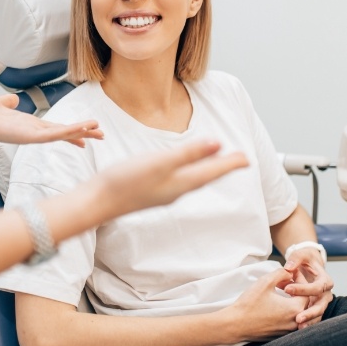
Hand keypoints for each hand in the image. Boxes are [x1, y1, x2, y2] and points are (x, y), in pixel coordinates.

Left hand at [0, 94, 103, 146]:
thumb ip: (8, 102)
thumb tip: (12, 99)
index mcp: (28, 125)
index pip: (55, 128)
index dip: (71, 129)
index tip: (87, 132)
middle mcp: (32, 132)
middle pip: (64, 133)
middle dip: (83, 133)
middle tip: (102, 135)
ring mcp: (32, 136)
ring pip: (62, 134)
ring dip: (80, 132)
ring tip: (98, 131)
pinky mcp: (29, 137)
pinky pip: (53, 135)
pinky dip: (68, 132)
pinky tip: (81, 129)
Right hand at [98, 141, 247, 219]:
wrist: (98, 202)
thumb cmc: (126, 181)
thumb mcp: (160, 162)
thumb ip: (189, 153)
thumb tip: (218, 144)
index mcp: (182, 183)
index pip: (213, 171)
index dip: (231, 164)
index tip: (248, 159)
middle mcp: (176, 190)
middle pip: (206, 177)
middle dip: (223, 167)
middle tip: (239, 160)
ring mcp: (163, 193)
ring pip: (193, 180)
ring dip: (207, 170)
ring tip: (216, 163)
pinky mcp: (151, 191)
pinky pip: (180, 181)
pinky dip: (190, 172)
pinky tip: (183, 170)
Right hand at [228, 268, 308, 341]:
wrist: (236, 324)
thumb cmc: (250, 303)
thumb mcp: (265, 282)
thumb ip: (281, 273)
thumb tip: (290, 272)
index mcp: (295, 309)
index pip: (307, 291)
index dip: (300, 280)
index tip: (291, 273)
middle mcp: (295, 322)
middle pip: (304, 302)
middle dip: (297, 290)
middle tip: (286, 281)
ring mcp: (288, 331)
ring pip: (298, 312)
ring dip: (293, 300)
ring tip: (281, 291)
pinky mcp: (281, 335)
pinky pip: (291, 321)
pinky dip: (288, 311)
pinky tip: (276, 304)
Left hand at [282, 249, 333, 328]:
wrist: (309, 265)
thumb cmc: (304, 260)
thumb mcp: (301, 255)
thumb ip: (295, 259)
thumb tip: (288, 268)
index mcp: (325, 280)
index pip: (316, 287)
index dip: (302, 289)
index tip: (286, 289)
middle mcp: (326, 293)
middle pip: (321, 305)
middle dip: (310, 313)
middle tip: (297, 318)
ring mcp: (322, 302)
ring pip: (318, 314)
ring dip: (309, 321)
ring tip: (299, 327)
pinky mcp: (316, 308)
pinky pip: (314, 318)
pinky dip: (308, 323)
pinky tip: (298, 329)